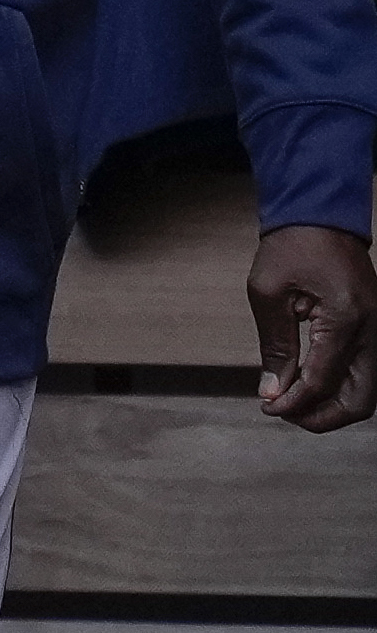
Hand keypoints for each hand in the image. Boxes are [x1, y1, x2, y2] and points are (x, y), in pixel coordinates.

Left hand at [250, 224, 376, 431]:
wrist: (321, 216)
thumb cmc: (292, 246)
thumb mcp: (269, 292)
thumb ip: (274, 345)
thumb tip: (272, 390)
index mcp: (347, 319)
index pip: (322, 380)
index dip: (293, 403)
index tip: (267, 408)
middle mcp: (372, 330)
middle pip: (361, 401)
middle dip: (322, 416)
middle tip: (284, 412)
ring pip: (367, 391)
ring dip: (332, 405)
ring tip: (293, 402)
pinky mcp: (373, 330)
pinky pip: (364, 372)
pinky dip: (340, 387)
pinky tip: (307, 383)